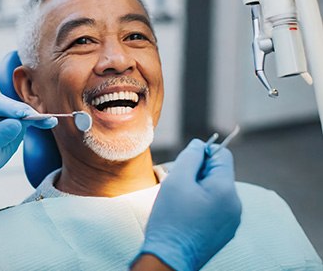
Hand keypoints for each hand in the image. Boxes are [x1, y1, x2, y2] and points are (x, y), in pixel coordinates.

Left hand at [0, 96, 56, 187]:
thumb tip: (17, 123)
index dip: (10, 109)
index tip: (24, 115)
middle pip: (11, 105)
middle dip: (26, 112)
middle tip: (42, 119)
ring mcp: (4, 111)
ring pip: (22, 110)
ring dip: (35, 116)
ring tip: (49, 121)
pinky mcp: (15, 119)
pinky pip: (28, 118)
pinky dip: (38, 121)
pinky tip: (49, 122)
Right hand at [138, 139, 241, 270]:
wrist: (169, 259)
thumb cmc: (170, 219)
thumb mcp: (176, 180)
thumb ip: (190, 156)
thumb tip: (200, 144)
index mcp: (226, 190)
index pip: (222, 155)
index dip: (203, 153)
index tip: (185, 163)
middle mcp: (235, 205)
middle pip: (219, 174)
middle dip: (198, 173)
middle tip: (178, 186)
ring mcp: (231, 221)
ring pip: (216, 191)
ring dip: (198, 189)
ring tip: (179, 203)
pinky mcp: (224, 232)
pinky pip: (215, 208)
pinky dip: (200, 205)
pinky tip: (185, 216)